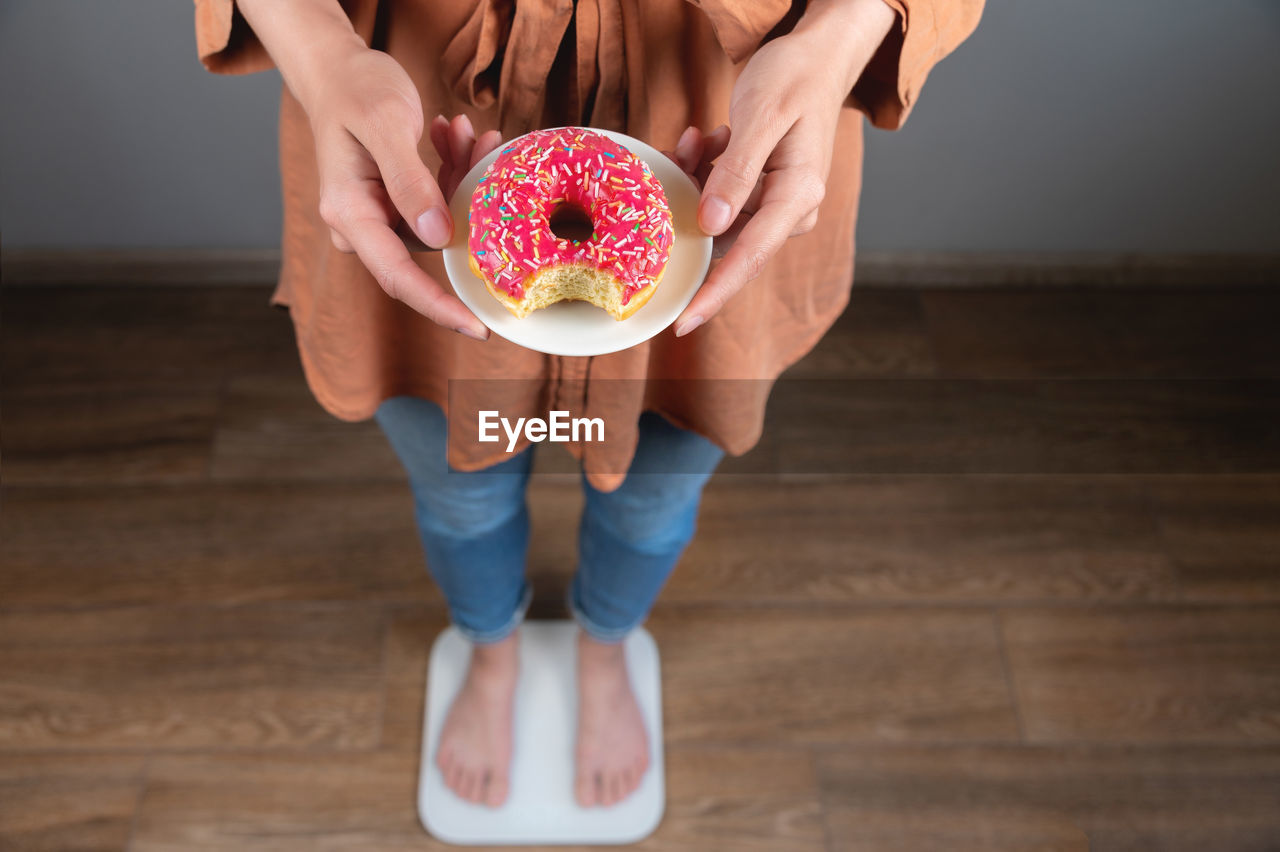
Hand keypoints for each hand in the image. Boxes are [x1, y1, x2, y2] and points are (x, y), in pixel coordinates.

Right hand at [236, 0, 495, 338]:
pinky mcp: (396, 206)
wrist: (337, 70)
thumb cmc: (356, 89)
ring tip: (466, 132)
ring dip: (462, 179)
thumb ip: (410, 181)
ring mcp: (379, 218)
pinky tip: (457, 134)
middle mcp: (362, 225)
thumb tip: (437, 237)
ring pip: (441, 222)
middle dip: (466, 211)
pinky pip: (438, 204)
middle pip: (429, 247)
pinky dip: (455, 172)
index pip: (398, 277)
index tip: (478, 328)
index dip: (440, 306)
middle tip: (485, 153)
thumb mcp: (385, 124)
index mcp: (349, 213)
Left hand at [673, 0, 896, 336]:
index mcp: (798, 196)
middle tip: (689, 150)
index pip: (750, 258)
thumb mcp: (760, 116)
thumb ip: (736, 172)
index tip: (683, 322)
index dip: (713, 293)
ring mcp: (777, 205)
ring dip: (698, 180)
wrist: (817, 57)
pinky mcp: (763, 196)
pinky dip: (705, 172)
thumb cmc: (793, 78)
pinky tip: (710, 138)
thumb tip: (713, 227)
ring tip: (705, 137)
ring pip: (717, 218)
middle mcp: (791, 210)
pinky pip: (720, 200)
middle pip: (726, 239)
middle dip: (694, 206)